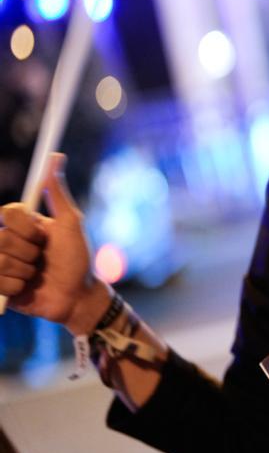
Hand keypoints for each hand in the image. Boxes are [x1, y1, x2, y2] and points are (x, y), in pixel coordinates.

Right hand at [0, 154, 109, 333]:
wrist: (77, 295)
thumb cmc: (77, 258)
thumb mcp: (70, 223)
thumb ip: (58, 192)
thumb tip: (56, 157)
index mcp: (22, 224)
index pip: (7, 212)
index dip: (24, 226)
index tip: (42, 235)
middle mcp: (7, 240)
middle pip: (2, 238)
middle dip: (29, 251)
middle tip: (43, 258)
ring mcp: (0, 263)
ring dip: (25, 270)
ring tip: (37, 274)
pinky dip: (17, 286)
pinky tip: (27, 289)